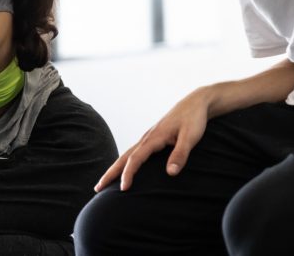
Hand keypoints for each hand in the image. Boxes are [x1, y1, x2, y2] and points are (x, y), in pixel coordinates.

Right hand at [95, 87, 213, 191]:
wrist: (196, 103)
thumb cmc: (194, 120)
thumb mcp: (190, 137)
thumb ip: (180, 154)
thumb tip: (170, 173)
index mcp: (154, 137)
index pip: (136, 158)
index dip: (128, 174)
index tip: (123, 189)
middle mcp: (147, 137)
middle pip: (124, 157)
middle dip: (110, 173)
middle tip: (97, 188)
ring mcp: (149, 137)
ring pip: (127, 154)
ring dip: (115, 168)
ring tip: (105, 182)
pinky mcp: (153, 137)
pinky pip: (134, 152)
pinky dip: (125, 162)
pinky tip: (125, 168)